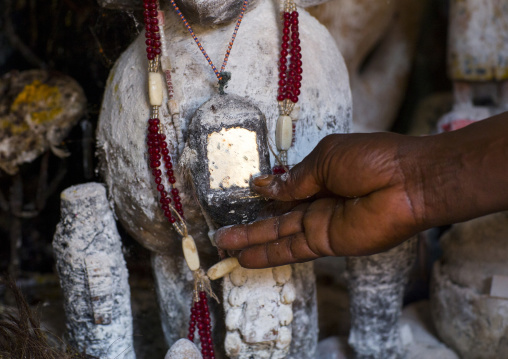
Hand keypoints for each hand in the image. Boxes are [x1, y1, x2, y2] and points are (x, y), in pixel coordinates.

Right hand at [215, 132, 426, 267]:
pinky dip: (269, 254)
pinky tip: (246, 257)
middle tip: (222, 231)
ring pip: (278, 235)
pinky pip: (293, 250)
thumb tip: (263, 185)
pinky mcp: (327, 242)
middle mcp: (317, 201)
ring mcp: (321, 223)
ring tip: (223, 245)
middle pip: (277, 217)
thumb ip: (294, 180)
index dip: (264, 194)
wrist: (407, 182)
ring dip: (251, 240)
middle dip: (250, 224)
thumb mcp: (325, 159)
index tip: (244, 195)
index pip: (285, 189)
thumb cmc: (372, 159)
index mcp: (319, 175)